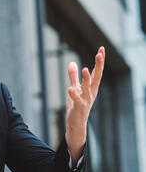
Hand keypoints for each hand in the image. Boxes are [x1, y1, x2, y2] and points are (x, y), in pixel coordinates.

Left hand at [65, 47, 104, 162]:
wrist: (76, 123)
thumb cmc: (76, 105)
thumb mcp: (75, 87)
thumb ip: (73, 76)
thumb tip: (72, 62)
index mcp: (92, 87)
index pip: (97, 71)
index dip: (99, 60)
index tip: (101, 48)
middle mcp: (91, 92)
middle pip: (96, 77)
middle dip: (98, 65)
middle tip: (99, 54)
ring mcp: (86, 100)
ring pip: (87, 88)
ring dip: (85, 79)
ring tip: (84, 69)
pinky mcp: (78, 107)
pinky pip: (76, 100)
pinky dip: (73, 94)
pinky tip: (70, 89)